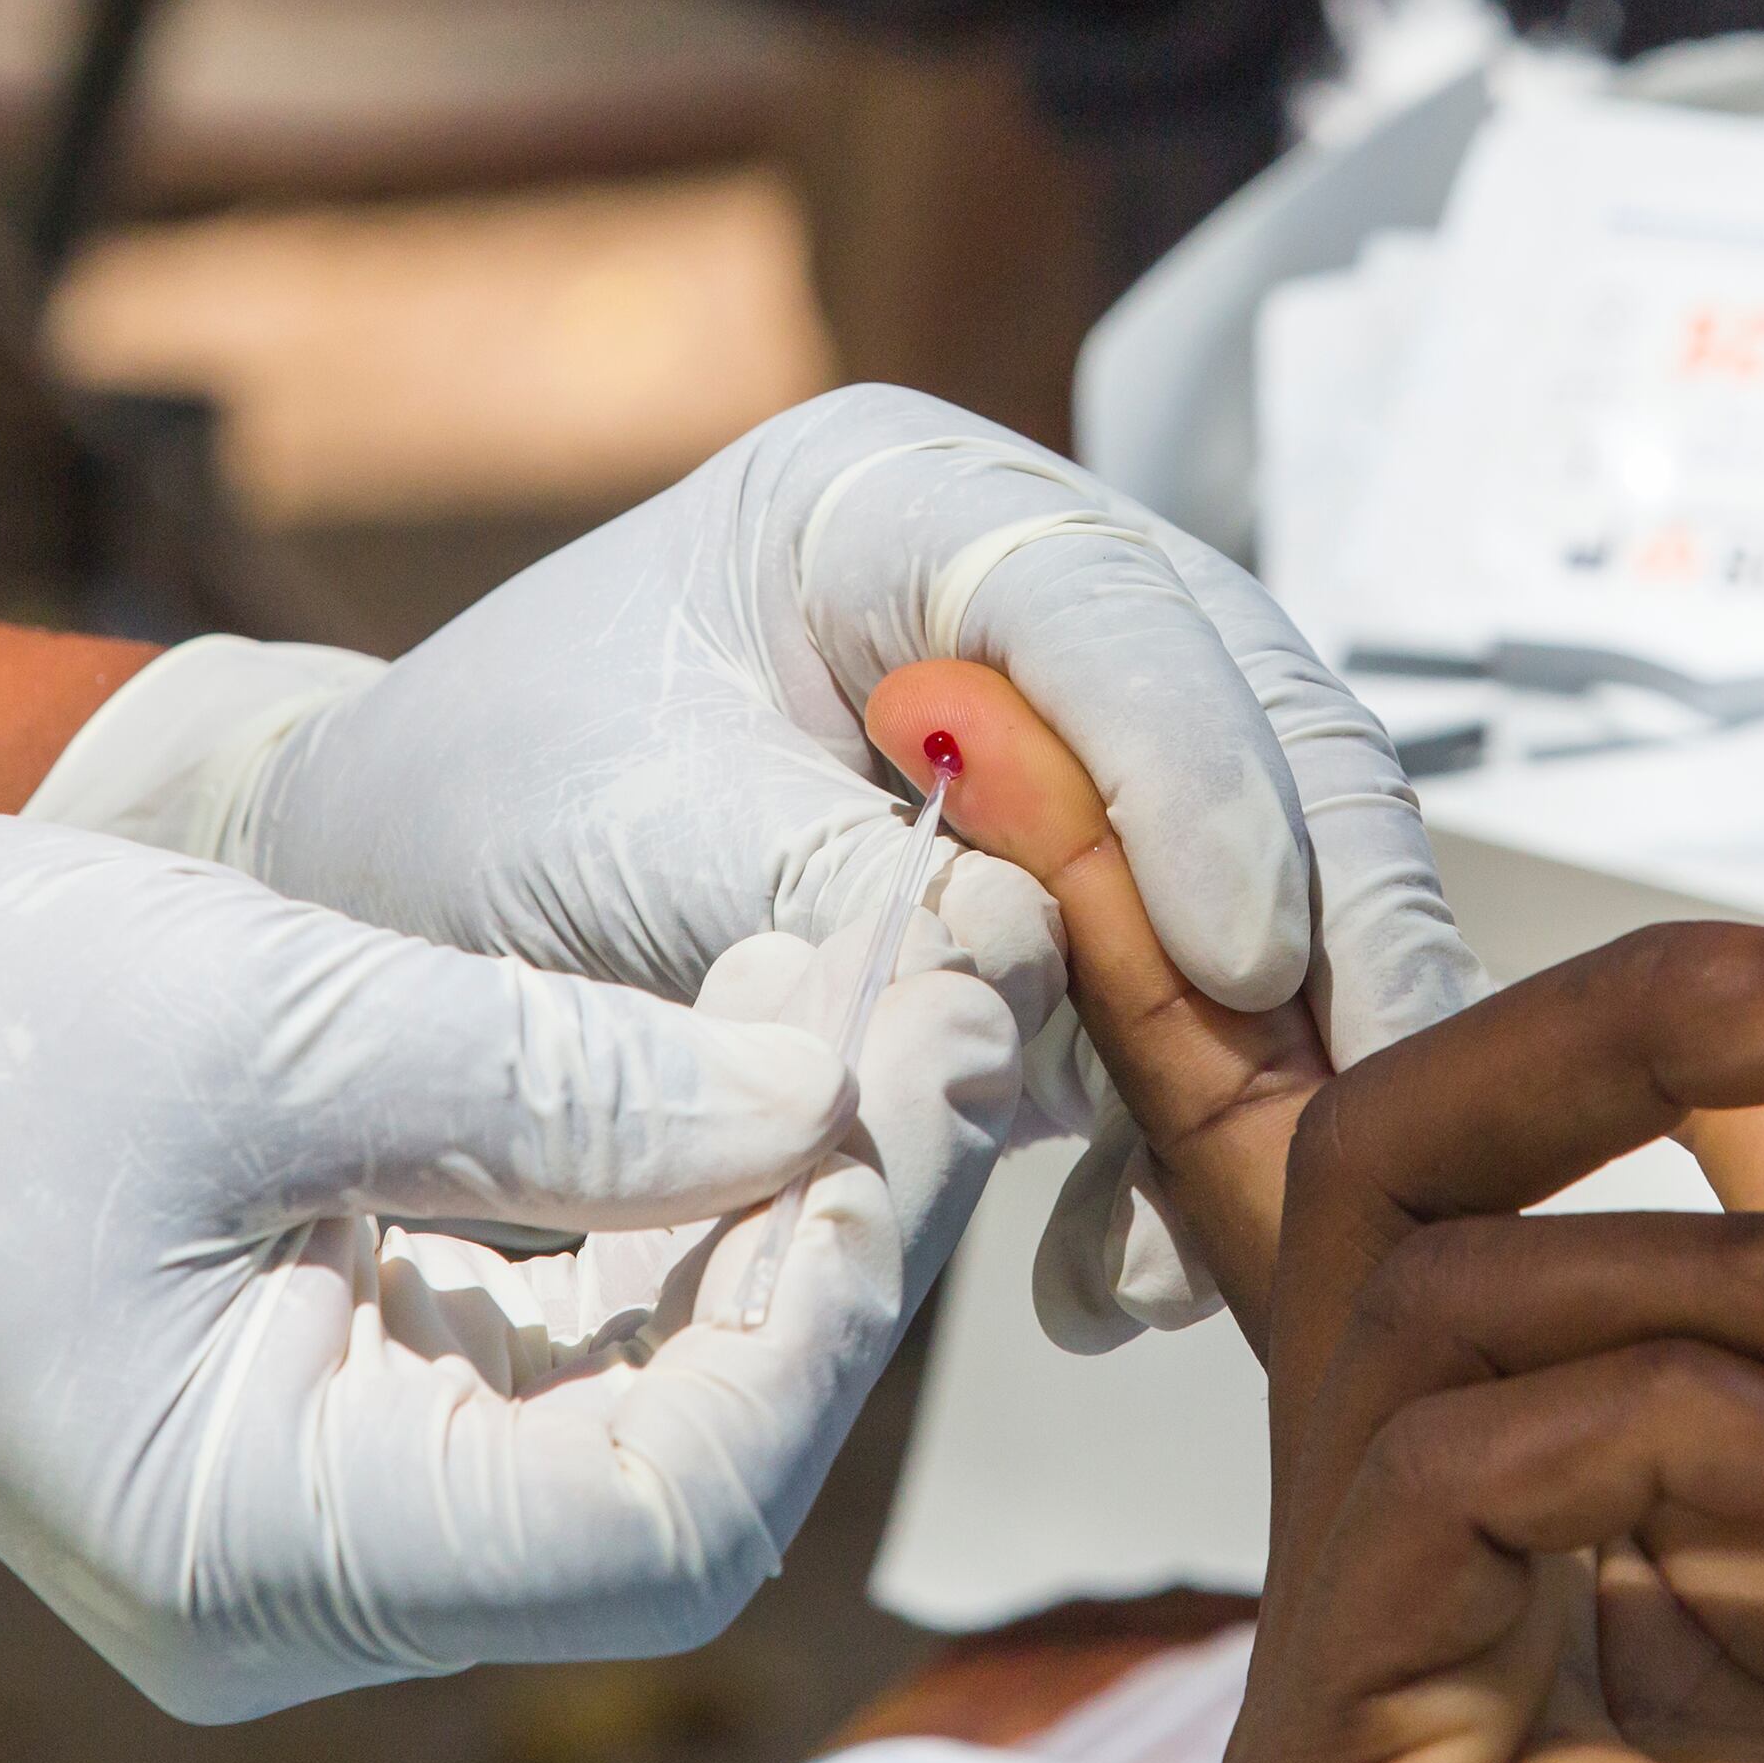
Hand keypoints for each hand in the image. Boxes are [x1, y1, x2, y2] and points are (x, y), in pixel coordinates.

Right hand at [0, 796, 1021, 1721]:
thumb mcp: (262, 1016)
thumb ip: (561, 1083)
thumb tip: (836, 1097)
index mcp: (261, 1554)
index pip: (665, 1509)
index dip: (830, 1298)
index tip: (916, 1074)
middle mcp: (310, 1590)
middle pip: (686, 1473)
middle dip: (833, 1239)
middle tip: (941, 1000)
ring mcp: (327, 1515)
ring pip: (652, 1411)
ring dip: (778, 1215)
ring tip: (877, 996)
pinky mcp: (339, 1410)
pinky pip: (568, 1351)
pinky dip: (676, 1215)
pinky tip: (759, 1053)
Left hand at [22, 385, 1484, 1341]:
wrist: (387, 892)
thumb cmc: (462, 819)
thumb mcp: (608, 841)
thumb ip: (813, 884)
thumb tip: (1023, 976)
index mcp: (883, 493)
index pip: (1099, 604)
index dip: (1191, 774)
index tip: (1233, 951)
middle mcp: (1008, 580)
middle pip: (1256, 712)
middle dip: (1329, 914)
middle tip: (1375, 1094)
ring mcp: (1070, 724)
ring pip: (1274, 847)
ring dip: (1287, 1040)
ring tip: (1275, 1213)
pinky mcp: (1080, 873)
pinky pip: (1202, 979)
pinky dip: (1196, 1118)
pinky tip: (1138, 1269)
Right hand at [906, 666, 1763, 1762]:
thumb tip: (1761, 953)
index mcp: (1481, 1416)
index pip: (1285, 1147)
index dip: (1153, 954)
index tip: (1028, 732)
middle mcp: (1367, 1522)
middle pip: (1362, 1160)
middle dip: (1619, 1039)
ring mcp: (1328, 1663)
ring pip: (1435, 1305)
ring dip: (1736, 1285)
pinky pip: (1451, 1477)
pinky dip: (1678, 1426)